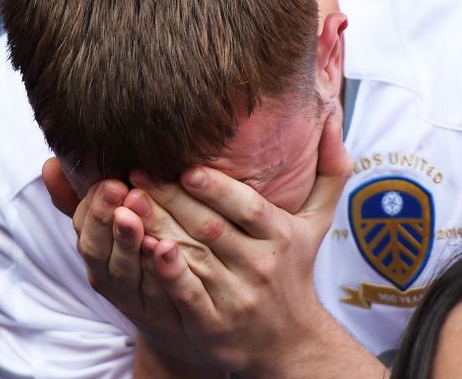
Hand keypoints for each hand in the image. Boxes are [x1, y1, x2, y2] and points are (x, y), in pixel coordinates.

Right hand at [41, 160, 210, 367]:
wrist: (181, 326)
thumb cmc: (142, 265)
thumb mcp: (111, 231)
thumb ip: (83, 201)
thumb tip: (50, 164)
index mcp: (97, 257)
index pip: (84, 232)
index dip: (92, 209)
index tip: (106, 182)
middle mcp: (111, 281)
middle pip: (100, 252)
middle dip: (105, 220)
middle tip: (118, 189)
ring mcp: (136, 301)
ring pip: (126, 272)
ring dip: (128, 243)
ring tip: (137, 217)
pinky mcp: (168, 315)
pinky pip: (160, 293)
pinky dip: (161, 270)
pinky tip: (167, 246)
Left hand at [130, 113, 353, 375]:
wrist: (290, 343)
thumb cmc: (294, 270)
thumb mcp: (316, 224)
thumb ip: (328, 172)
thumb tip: (334, 117)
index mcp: (281, 236)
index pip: (248, 207)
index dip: (217, 188)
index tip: (186, 168)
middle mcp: (261, 267)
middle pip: (212, 228)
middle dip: (172, 200)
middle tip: (138, 175)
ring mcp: (237, 298)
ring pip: (193, 257)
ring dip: (158, 229)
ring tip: (127, 205)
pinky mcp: (213, 325)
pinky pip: (186, 294)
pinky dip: (166, 272)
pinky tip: (144, 249)